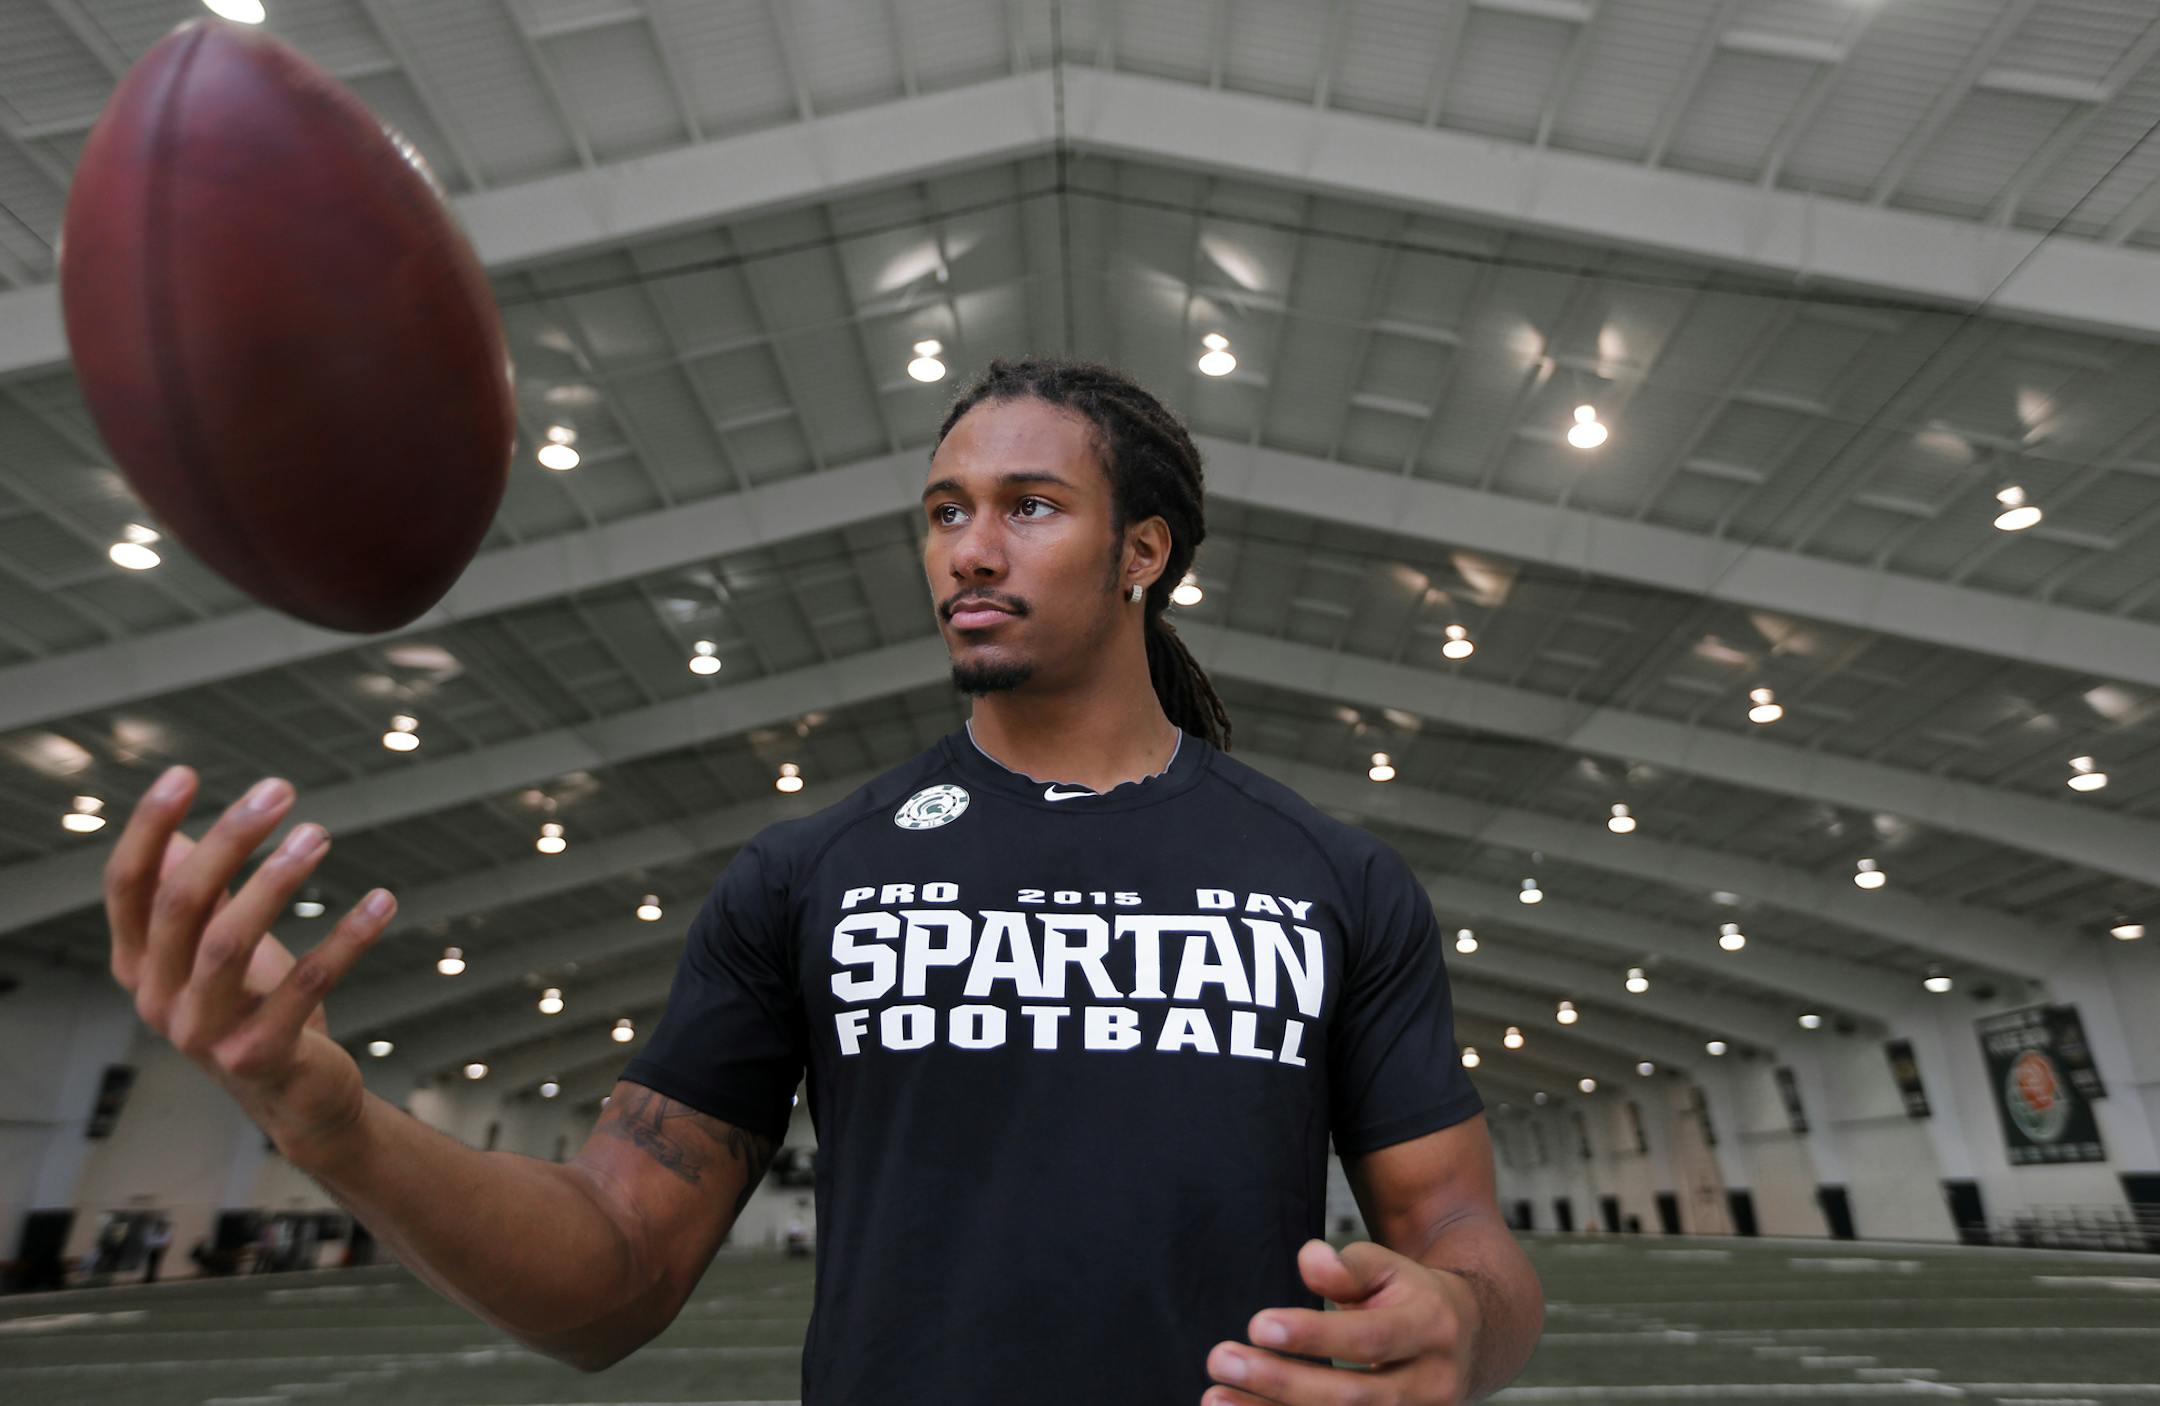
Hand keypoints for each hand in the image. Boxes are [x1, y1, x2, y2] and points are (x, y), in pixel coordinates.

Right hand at [104, 765, 397, 1158]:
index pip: (127, 887)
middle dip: (228, 839)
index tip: (184, 773)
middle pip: (179, 904)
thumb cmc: (255, 1009)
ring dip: (277, 881)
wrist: (297, 1099)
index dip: (147, 828)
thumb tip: (172, 833)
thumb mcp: (219, 950)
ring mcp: (203, 1034)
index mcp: (140, 965)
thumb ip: (197, 900)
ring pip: (228, 943)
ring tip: (318, 834)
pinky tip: (382, 900)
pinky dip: (347, 938)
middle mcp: (158, 999)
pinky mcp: (260, 1057)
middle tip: (278, 790)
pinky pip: (305, 986)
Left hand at [1205, 1239, 1480, 1405]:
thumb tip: (1310, 1262)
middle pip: (1350, 1396)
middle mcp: (1429, 1386)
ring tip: (1215, 1399)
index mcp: (1430, 1329)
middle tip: (1220, 1360)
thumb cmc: (1413, 1298)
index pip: (1368, 1339)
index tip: (1259, 1325)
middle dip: (1280, 1383)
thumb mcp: (1390, 1267)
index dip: (1314, 1335)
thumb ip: (1348, 1265)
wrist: (1471, 1342)